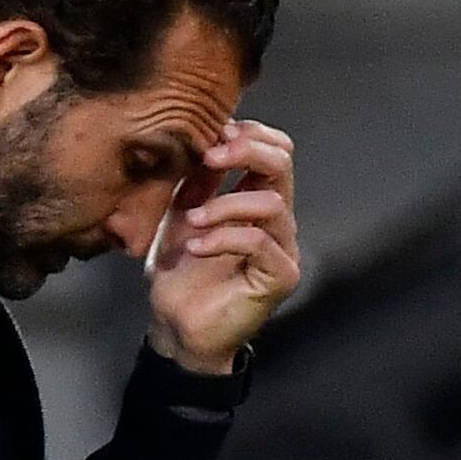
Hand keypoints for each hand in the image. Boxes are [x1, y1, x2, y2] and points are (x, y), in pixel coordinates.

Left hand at [144, 121, 296, 375]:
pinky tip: (196, 247)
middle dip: (247, 151)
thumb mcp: (180, 212)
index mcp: (256, 200)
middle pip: (284, 164)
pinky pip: (259, 242)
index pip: (275, 150)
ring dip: (226, 204)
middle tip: (211, 157)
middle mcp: (276, 221)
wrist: (177, 325)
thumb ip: (197, 179)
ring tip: (194, 220)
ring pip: (272, 203)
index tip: (213, 135)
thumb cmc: (180, 273)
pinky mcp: (280, 276)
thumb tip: (206, 139)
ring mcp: (282, 248)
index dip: (250, 134)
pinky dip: (223, 238)